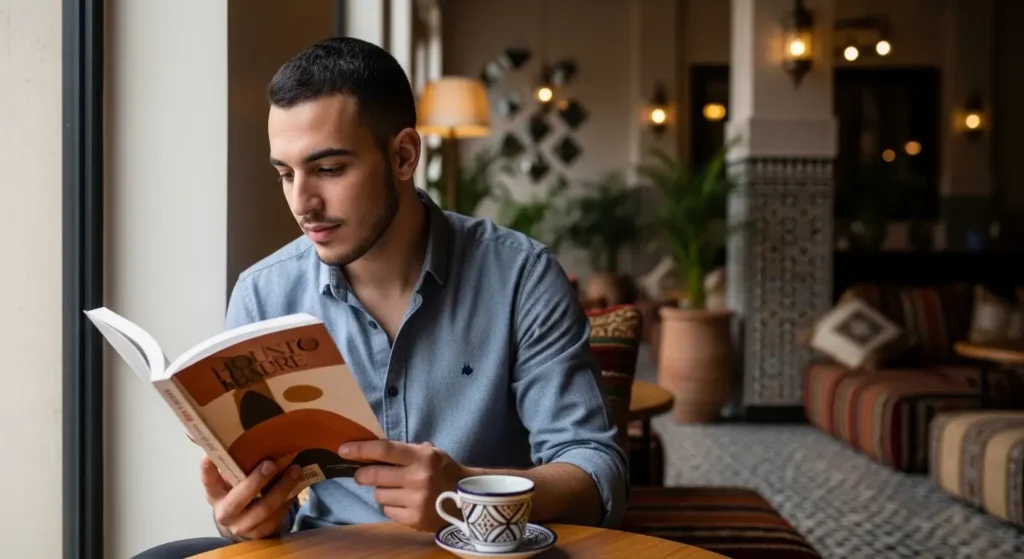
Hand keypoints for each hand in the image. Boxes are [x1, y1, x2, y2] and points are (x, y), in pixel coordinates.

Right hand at [200, 455, 302, 539]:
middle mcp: (225, 513)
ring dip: (282, 488)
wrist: (242, 523)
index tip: (209, 455)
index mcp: (215, 494)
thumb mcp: (230, 480)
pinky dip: (289, 499)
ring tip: (295, 470)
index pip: (208, 480)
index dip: (208, 469)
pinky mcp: (260, 533)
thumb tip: (237, 432)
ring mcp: (243, 526)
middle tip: (270, 463)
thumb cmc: (237, 492)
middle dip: (256, 481)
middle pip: (239, 498)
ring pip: (264, 508)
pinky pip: (278, 516)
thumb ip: (232, 463)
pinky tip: (297, 486)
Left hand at [343, 440, 467, 531]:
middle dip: (362, 474)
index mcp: (423, 457)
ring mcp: (416, 500)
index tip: (343, 450)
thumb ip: (404, 451)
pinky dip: (390, 505)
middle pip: (375, 475)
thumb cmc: (444, 471)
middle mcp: (419, 478)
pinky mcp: (414, 519)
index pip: (385, 450)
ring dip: (380, 491)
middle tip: (361, 474)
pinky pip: (387, 510)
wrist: (467, 499)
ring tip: (394, 489)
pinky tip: (403, 501)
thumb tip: (370, 450)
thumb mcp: (430, 454)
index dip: (361, 449)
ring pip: (378, 495)